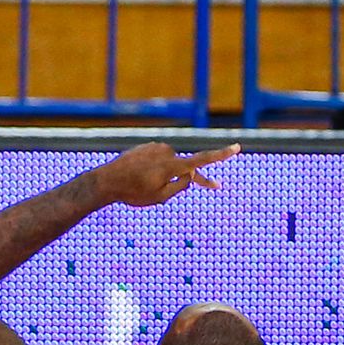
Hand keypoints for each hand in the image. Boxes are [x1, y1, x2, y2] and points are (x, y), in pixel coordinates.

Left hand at [95, 142, 239, 208]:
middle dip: (190, 178)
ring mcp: (155, 147)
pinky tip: (141, 177)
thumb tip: (190, 174)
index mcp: (172, 166)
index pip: (202, 161)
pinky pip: (159, 159)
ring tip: (147, 185)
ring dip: (167, 174)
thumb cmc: (133, 193)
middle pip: (187, 166)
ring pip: (171, 164)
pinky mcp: (147, 146)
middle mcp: (166, 152)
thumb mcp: (161, 198)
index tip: (237, 147)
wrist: (106, 181)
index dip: (222, 155)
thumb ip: (181, 186)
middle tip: (215, 186)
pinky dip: (155, 169)